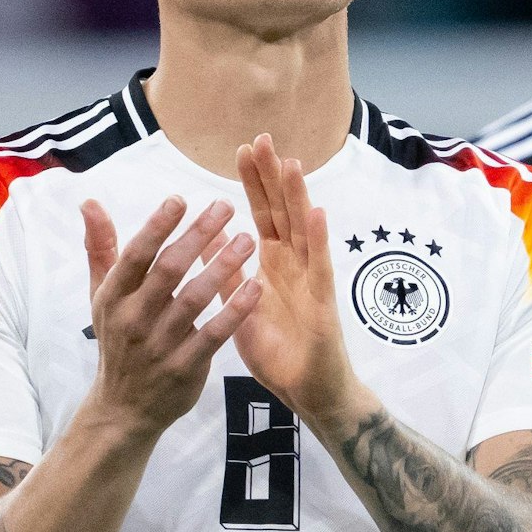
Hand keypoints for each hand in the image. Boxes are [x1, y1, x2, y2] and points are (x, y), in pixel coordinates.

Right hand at [82, 196, 259, 436]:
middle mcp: (133, 319)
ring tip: (247, 240)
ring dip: (223, 266)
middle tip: (226, 206)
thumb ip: (101, 248)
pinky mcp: (184, 367)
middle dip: (198, 235)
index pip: (135, 255)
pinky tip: (255, 288)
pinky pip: (214, 334)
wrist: (123, 408)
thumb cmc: (118, 339)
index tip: (180, 199)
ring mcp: (159, 345)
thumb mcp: (102, 296)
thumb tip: (89, 202)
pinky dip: (235, 311)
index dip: (157, 226)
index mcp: (114, 297)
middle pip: (168, 270)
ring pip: (194, 299)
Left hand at [229, 134, 360, 426]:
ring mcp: (312, 281)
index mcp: (274, 265)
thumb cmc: (279, 352)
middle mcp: (295, 265)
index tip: (243, 149)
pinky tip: (317, 214)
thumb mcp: (241, 307)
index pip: (264, 215)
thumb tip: (208, 238)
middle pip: (283, 212)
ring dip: (298, 197)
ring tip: (291, 163)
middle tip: (262, 139)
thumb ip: (227, 273)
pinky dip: (319, 239)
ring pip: (305, 230)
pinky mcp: (324, 304)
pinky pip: (320, 267)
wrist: (309, 393)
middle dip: (273, 177)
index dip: (255, 183)